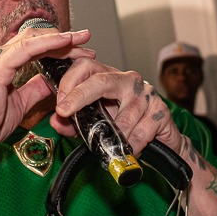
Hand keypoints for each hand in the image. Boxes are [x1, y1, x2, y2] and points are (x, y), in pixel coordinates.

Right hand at [0, 28, 94, 158]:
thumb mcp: (20, 104)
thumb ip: (35, 89)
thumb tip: (53, 82)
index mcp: (2, 63)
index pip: (34, 46)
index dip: (57, 45)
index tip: (79, 50)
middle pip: (36, 38)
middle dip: (63, 39)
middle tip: (86, 40)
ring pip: (33, 39)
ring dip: (60, 38)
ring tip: (81, 39)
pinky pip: (26, 50)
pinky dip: (47, 43)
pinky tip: (64, 42)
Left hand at [48, 57, 183, 155]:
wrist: (161, 140)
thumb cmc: (124, 127)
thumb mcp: (95, 123)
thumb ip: (73, 123)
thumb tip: (56, 121)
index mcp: (108, 78)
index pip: (85, 66)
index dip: (69, 81)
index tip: (59, 104)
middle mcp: (127, 80)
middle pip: (101, 80)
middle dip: (79, 95)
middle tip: (65, 112)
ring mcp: (146, 93)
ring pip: (123, 116)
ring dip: (113, 136)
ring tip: (110, 147)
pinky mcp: (161, 110)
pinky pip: (141, 131)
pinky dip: (132, 145)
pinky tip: (131, 149)